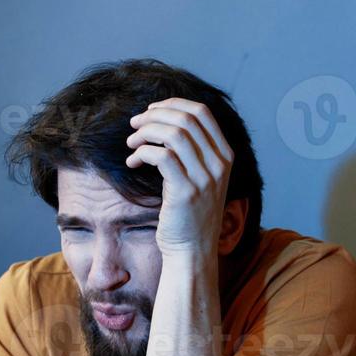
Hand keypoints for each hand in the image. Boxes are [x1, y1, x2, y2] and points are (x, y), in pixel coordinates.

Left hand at [125, 98, 232, 255]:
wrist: (192, 250)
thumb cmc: (189, 213)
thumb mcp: (200, 177)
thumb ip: (192, 150)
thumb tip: (163, 120)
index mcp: (225, 155)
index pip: (202, 112)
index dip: (172, 104)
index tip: (151, 111)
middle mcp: (219, 164)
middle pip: (186, 118)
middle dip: (154, 115)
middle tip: (134, 124)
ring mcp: (204, 178)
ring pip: (173, 133)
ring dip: (145, 132)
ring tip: (130, 142)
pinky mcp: (185, 192)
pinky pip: (160, 156)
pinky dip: (141, 152)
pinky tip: (132, 162)